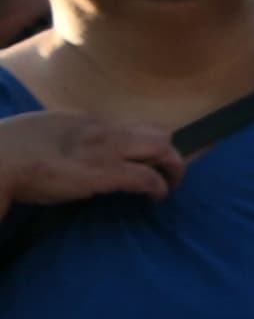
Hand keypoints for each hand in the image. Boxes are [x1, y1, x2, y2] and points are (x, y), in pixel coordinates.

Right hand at [0, 107, 182, 209]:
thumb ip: (67, 139)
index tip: (146, 160)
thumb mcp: (45, 134)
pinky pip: (148, 177)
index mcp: (85, 120)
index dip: (145, 145)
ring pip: (162, 150)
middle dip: (171, 155)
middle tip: (169, 175)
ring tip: (169, 188)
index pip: (131, 126)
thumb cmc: (12, 151)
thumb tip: (76, 154)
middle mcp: (101, 129)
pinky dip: (159, 188)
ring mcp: (105, 149)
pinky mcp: (104, 172)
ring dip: (173, 171)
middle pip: (158, 133)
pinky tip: (156, 199)